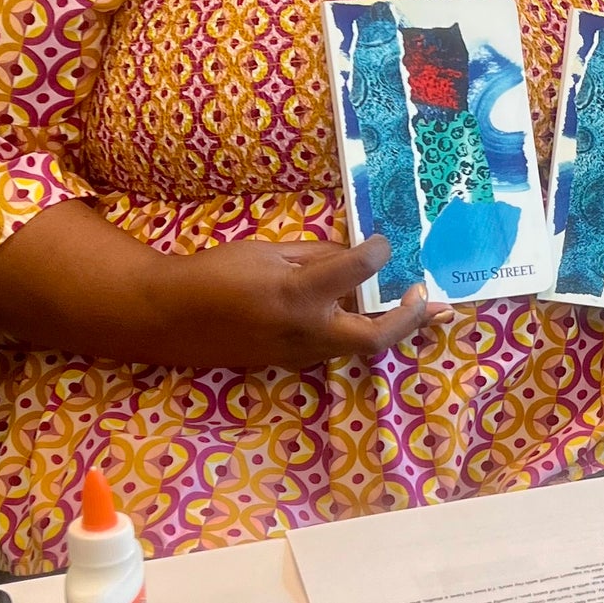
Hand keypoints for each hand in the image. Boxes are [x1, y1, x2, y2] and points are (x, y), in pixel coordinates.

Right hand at [147, 234, 451, 369]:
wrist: (170, 318)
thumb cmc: (216, 276)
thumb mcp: (267, 253)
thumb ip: (316, 256)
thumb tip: (354, 256)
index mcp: (298, 296)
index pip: (356, 271)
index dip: (378, 252)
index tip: (384, 242)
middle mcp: (305, 332)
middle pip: (375, 336)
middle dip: (411, 318)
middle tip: (433, 298)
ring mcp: (298, 353)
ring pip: (359, 345)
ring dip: (393, 326)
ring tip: (423, 307)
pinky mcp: (290, 361)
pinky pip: (335, 346)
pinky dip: (360, 330)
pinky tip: (371, 311)